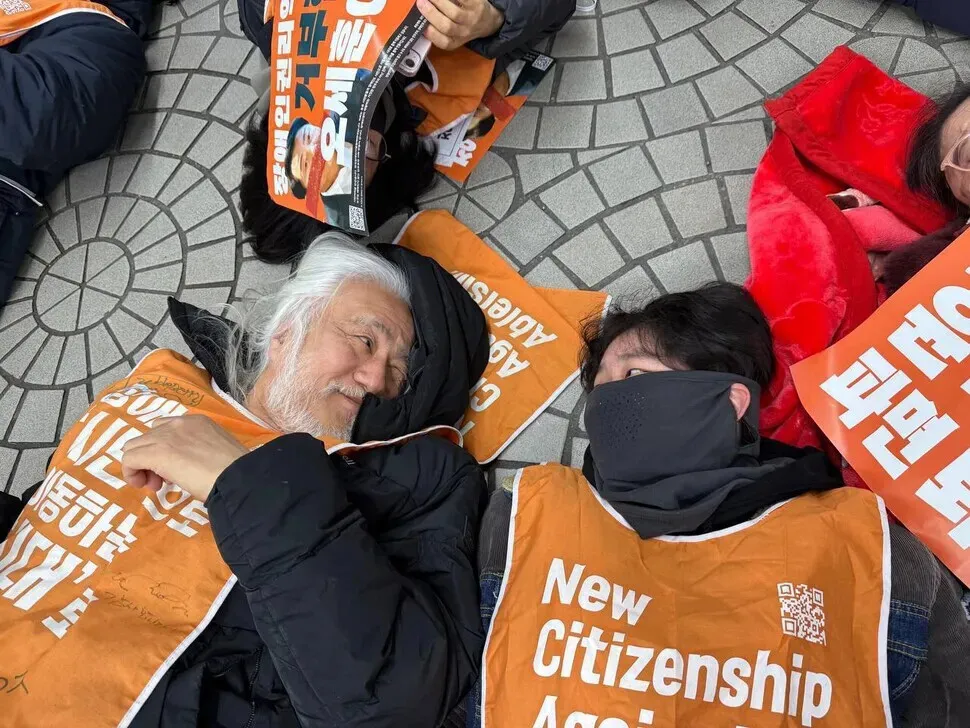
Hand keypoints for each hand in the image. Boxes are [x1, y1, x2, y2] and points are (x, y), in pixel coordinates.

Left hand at [121, 415, 247, 502]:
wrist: (238, 478)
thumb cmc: (235, 471)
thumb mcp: (217, 452)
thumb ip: (199, 451)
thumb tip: (190, 466)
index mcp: (197, 421)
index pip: (165, 430)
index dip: (164, 451)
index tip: (175, 471)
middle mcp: (178, 423)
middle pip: (146, 437)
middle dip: (149, 459)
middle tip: (163, 481)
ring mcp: (165, 436)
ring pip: (133, 447)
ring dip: (140, 466)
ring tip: (155, 485)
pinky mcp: (155, 452)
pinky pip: (129, 460)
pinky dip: (131, 474)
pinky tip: (143, 485)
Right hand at [417, 0, 503, 50]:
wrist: (487, 21)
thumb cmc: (463, 26)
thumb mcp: (453, 34)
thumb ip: (438, 29)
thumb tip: (421, 17)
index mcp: (455, 42)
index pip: (444, 42)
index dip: (431, 34)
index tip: (421, 24)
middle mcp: (464, 32)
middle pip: (447, 26)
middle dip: (431, 14)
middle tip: (421, 2)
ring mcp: (471, 18)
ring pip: (454, 12)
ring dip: (439, 2)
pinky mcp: (476, 4)